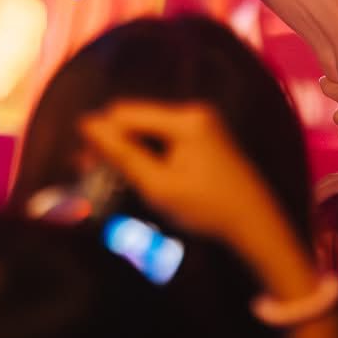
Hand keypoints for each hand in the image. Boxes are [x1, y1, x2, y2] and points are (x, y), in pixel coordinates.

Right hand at [76, 100, 291, 251]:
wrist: (257, 225)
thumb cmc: (208, 208)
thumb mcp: (160, 186)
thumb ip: (123, 154)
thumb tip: (87, 125)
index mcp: (184, 119)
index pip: (126, 114)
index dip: (99, 133)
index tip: (80, 160)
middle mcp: (193, 112)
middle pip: (137, 119)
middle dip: (112, 142)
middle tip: (87, 170)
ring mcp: (201, 123)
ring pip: (148, 129)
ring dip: (127, 149)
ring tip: (106, 174)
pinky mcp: (204, 136)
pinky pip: (164, 137)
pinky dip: (147, 153)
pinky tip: (135, 172)